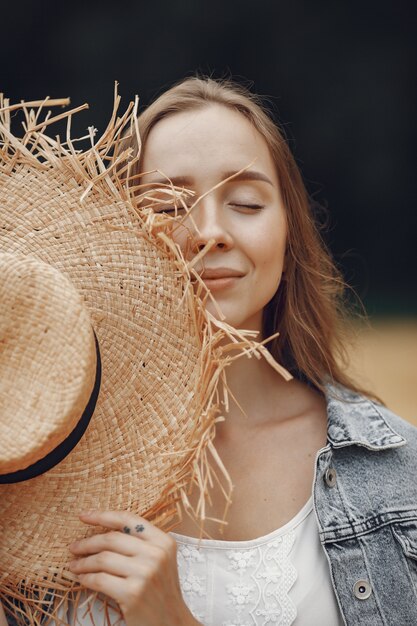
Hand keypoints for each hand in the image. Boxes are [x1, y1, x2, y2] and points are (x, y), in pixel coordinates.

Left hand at [68, 510, 199, 625]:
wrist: (172, 622)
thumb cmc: (160, 590)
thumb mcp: (158, 560)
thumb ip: (138, 543)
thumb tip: (101, 530)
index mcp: (163, 541)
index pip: (128, 520)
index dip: (103, 516)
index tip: (83, 516)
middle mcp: (156, 554)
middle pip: (111, 539)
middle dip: (87, 543)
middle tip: (73, 547)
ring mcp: (145, 573)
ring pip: (103, 559)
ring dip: (83, 562)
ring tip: (74, 565)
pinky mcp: (133, 593)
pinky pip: (100, 580)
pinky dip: (86, 578)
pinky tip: (81, 579)